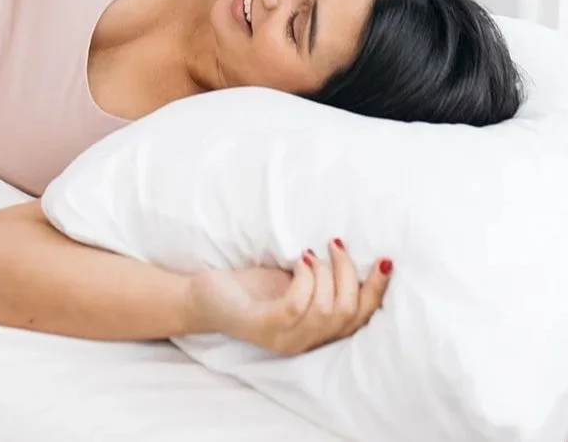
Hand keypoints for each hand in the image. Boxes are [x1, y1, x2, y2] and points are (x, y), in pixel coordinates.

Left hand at [186, 239, 391, 354]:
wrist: (202, 296)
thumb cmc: (250, 287)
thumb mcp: (292, 281)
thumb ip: (319, 278)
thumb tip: (347, 251)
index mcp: (315, 332)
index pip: (359, 320)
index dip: (376, 291)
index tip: (385, 261)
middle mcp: (304, 342)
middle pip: (348, 313)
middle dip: (349, 273)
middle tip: (335, 245)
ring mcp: (284, 338)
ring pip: (326, 310)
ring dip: (325, 272)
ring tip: (310, 251)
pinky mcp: (263, 327)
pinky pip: (297, 307)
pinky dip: (305, 279)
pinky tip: (299, 260)